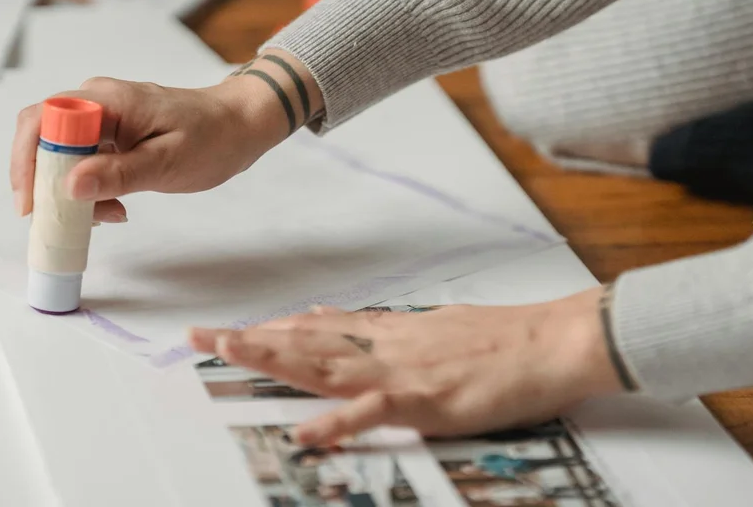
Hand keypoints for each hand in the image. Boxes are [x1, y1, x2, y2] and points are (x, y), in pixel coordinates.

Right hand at [10, 49, 321, 218]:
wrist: (240, 126)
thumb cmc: (213, 138)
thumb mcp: (168, 162)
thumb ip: (119, 174)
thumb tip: (70, 186)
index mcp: (107, 100)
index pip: (41, 120)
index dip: (27, 162)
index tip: (32, 204)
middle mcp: (96, 102)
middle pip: (42, 139)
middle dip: (45, 184)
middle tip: (64, 221)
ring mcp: (102, 118)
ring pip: (61, 156)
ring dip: (71, 192)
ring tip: (107, 215)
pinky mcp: (110, 135)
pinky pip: (82, 162)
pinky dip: (89, 190)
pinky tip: (115, 207)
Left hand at [188, 286, 625, 444]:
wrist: (552, 341)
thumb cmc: (501, 339)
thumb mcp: (435, 327)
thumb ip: (386, 330)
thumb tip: (342, 321)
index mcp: (388, 333)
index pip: (316, 327)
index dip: (270, 329)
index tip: (231, 330)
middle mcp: (384, 346)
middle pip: (305, 341)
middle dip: (251, 339)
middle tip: (200, 335)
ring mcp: (401, 372)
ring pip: (325, 364)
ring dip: (274, 358)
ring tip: (229, 352)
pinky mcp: (426, 400)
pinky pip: (374, 413)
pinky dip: (338, 422)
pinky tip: (306, 431)